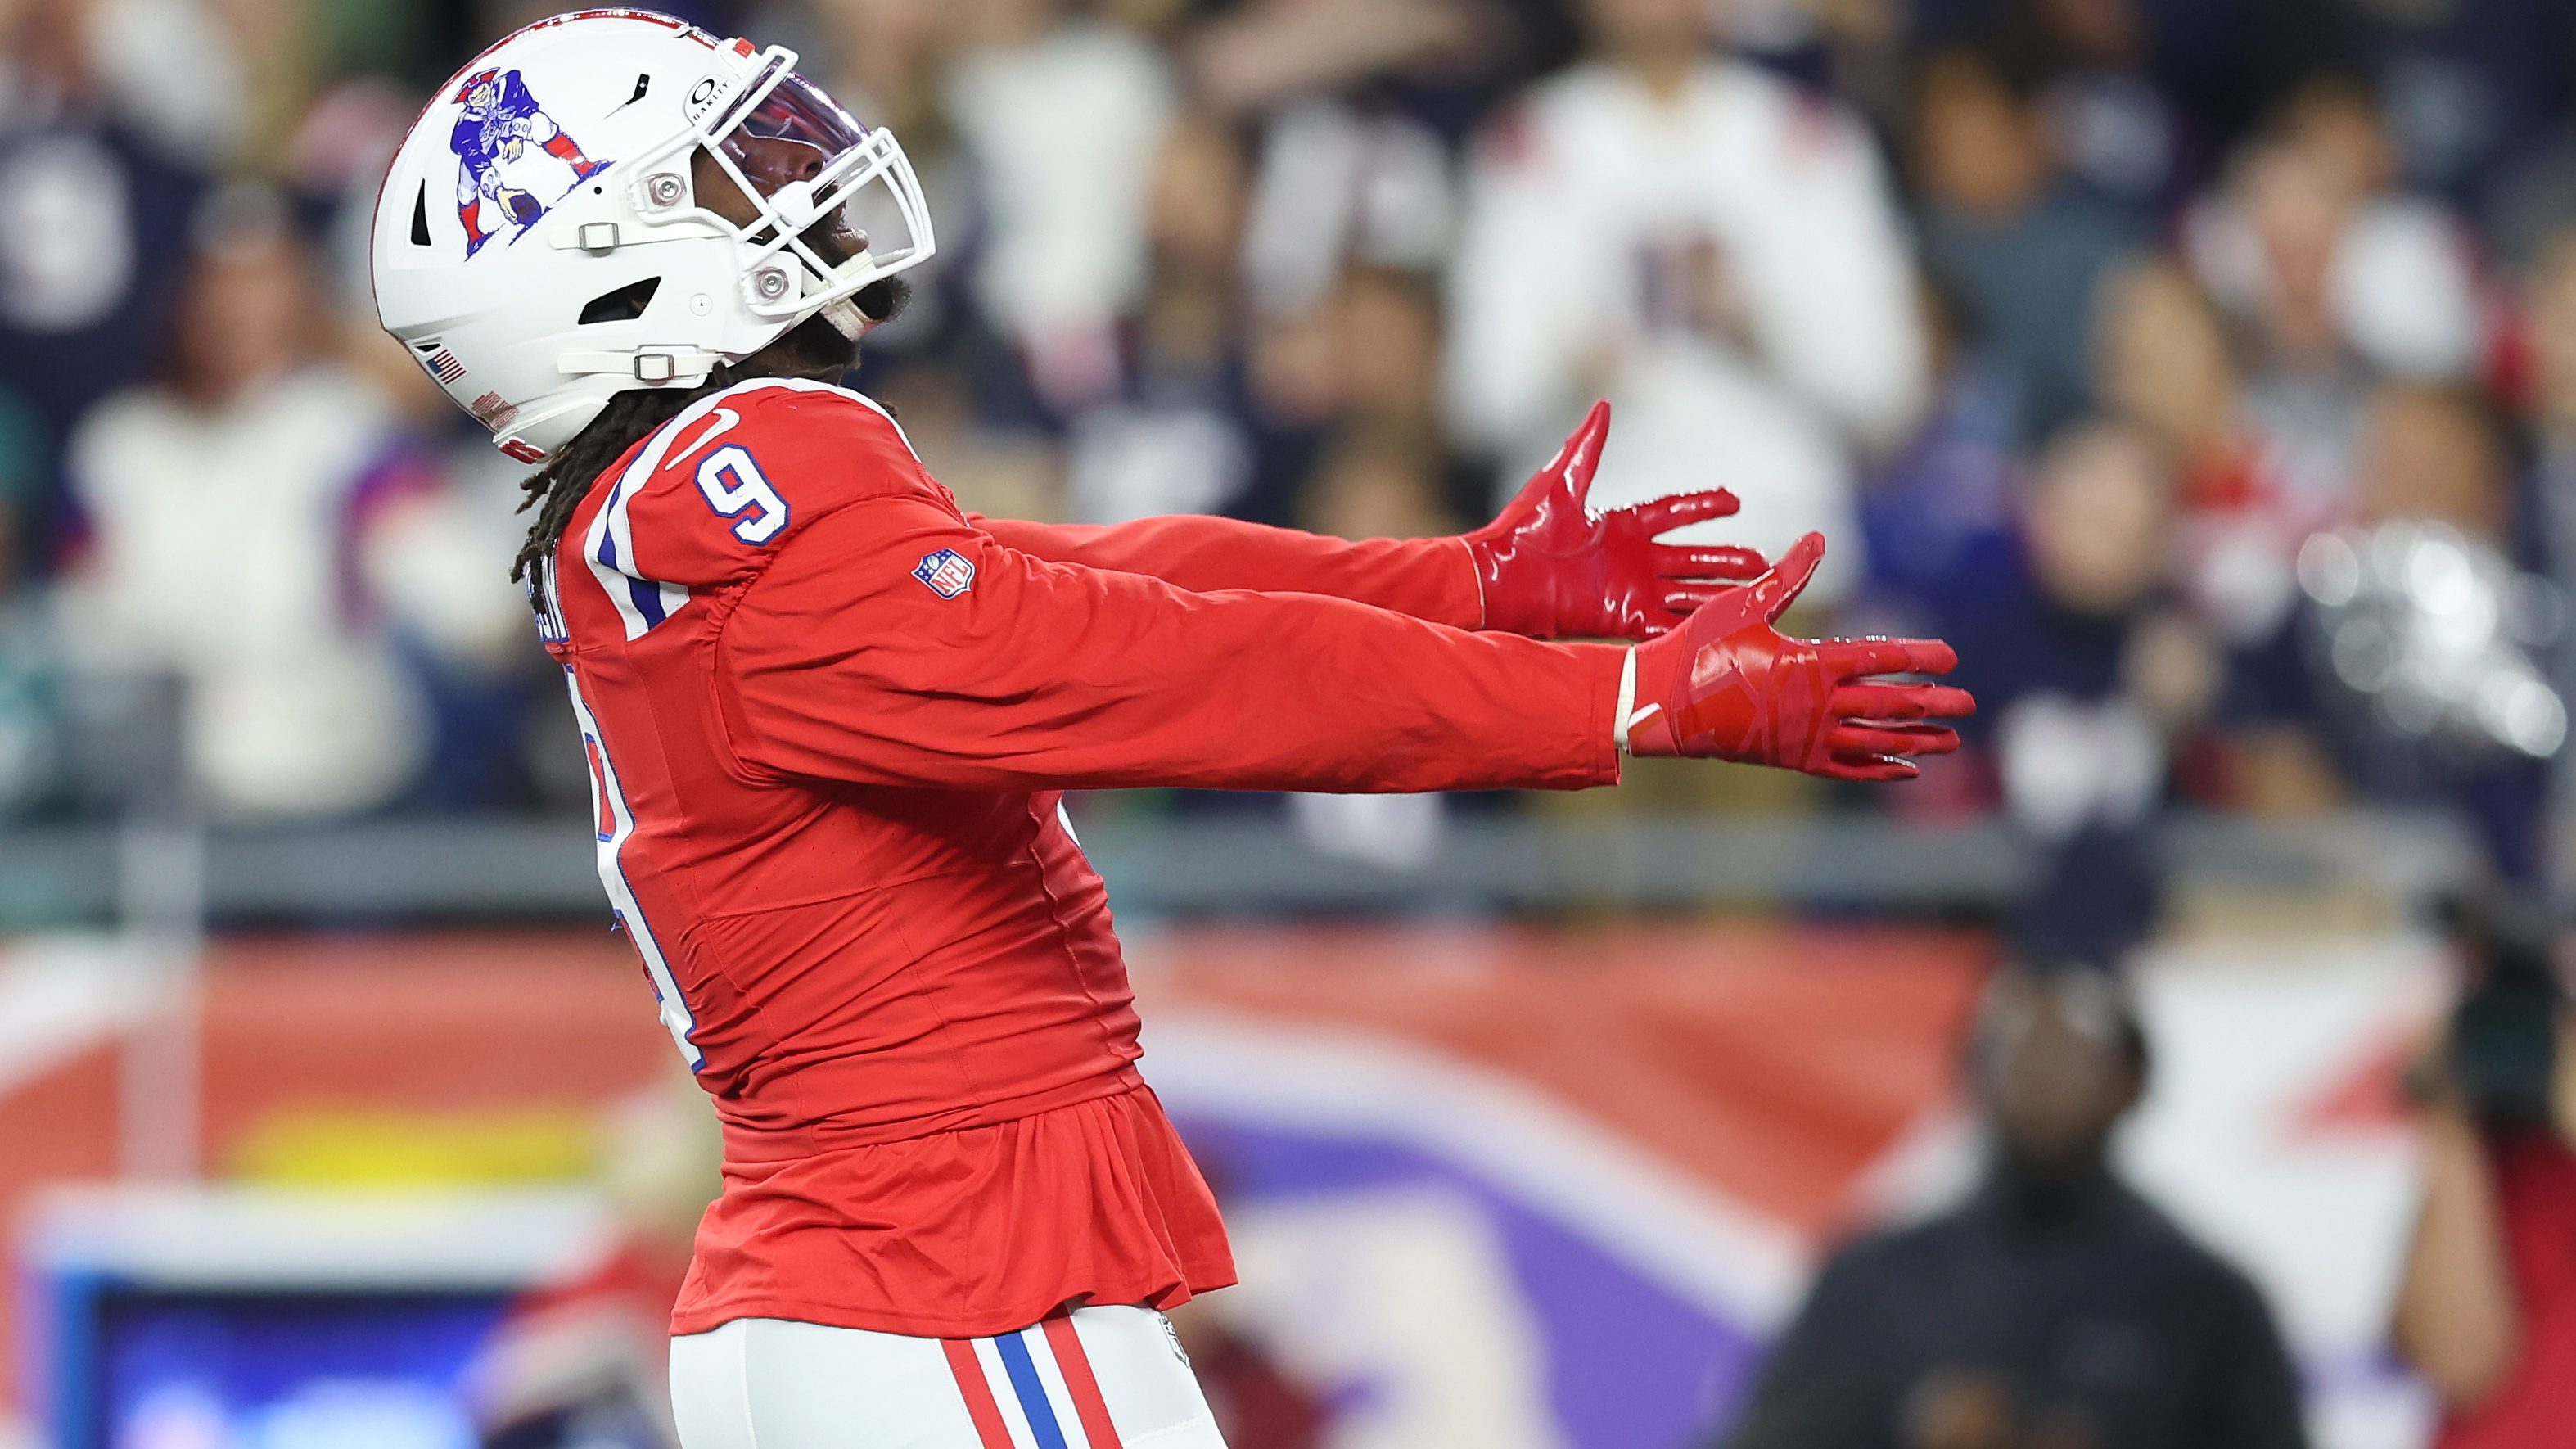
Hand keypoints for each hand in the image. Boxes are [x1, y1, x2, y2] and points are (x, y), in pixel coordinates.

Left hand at [1465, 400, 1764, 640]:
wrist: (1498, 578)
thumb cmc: (1521, 531)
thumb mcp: (1559, 483)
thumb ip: (1586, 448)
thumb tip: (1603, 405)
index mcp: (1620, 525)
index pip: (1673, 512)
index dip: (1704, 507)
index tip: (1736, 501)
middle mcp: (1631, 559)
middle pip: (1692, 558)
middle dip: (1727, 560)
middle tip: (1765, 561)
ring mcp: (1629, 590)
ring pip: (1688, 592)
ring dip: (1721, 594)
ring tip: (1759, 593)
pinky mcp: (1621, 618)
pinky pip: (1666, 623)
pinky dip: (1694, 627)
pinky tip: (1724, 628)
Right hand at [1626, 533, 1973, 779]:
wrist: (1661, 705)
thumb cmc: (1696, 650)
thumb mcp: (1742, 605)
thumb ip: (1787, 575)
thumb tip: (1817, 536)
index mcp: (1811, 663)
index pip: (1880, 657)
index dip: (1918, 656)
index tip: (1950, 657)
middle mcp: (1818, 705)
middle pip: (1890, 703)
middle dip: (1933, 702)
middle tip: (1969, 702)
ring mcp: (1806, 736)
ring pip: (1876, 740)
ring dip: (1917, 740)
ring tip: (1952, 742)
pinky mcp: (1792, 759)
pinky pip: (1847, 768)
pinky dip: (1879, 768)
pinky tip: (1906, 769)